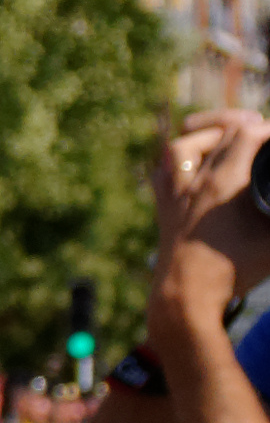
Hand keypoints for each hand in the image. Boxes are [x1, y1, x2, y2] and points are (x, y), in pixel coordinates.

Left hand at [152, 113, 269, 293]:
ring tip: (229, 132)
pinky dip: (179, 158)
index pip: (248, 135)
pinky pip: (163, 170)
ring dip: (208, 132)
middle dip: (246, 125)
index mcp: (224, 183)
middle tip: (265, 129)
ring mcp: (175, 193)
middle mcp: (195, 182)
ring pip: (184, 145)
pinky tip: (193, 159)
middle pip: (221, 135)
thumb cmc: (234, 271)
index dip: (269, 128)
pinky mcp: (163, 207)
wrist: (185, 297)